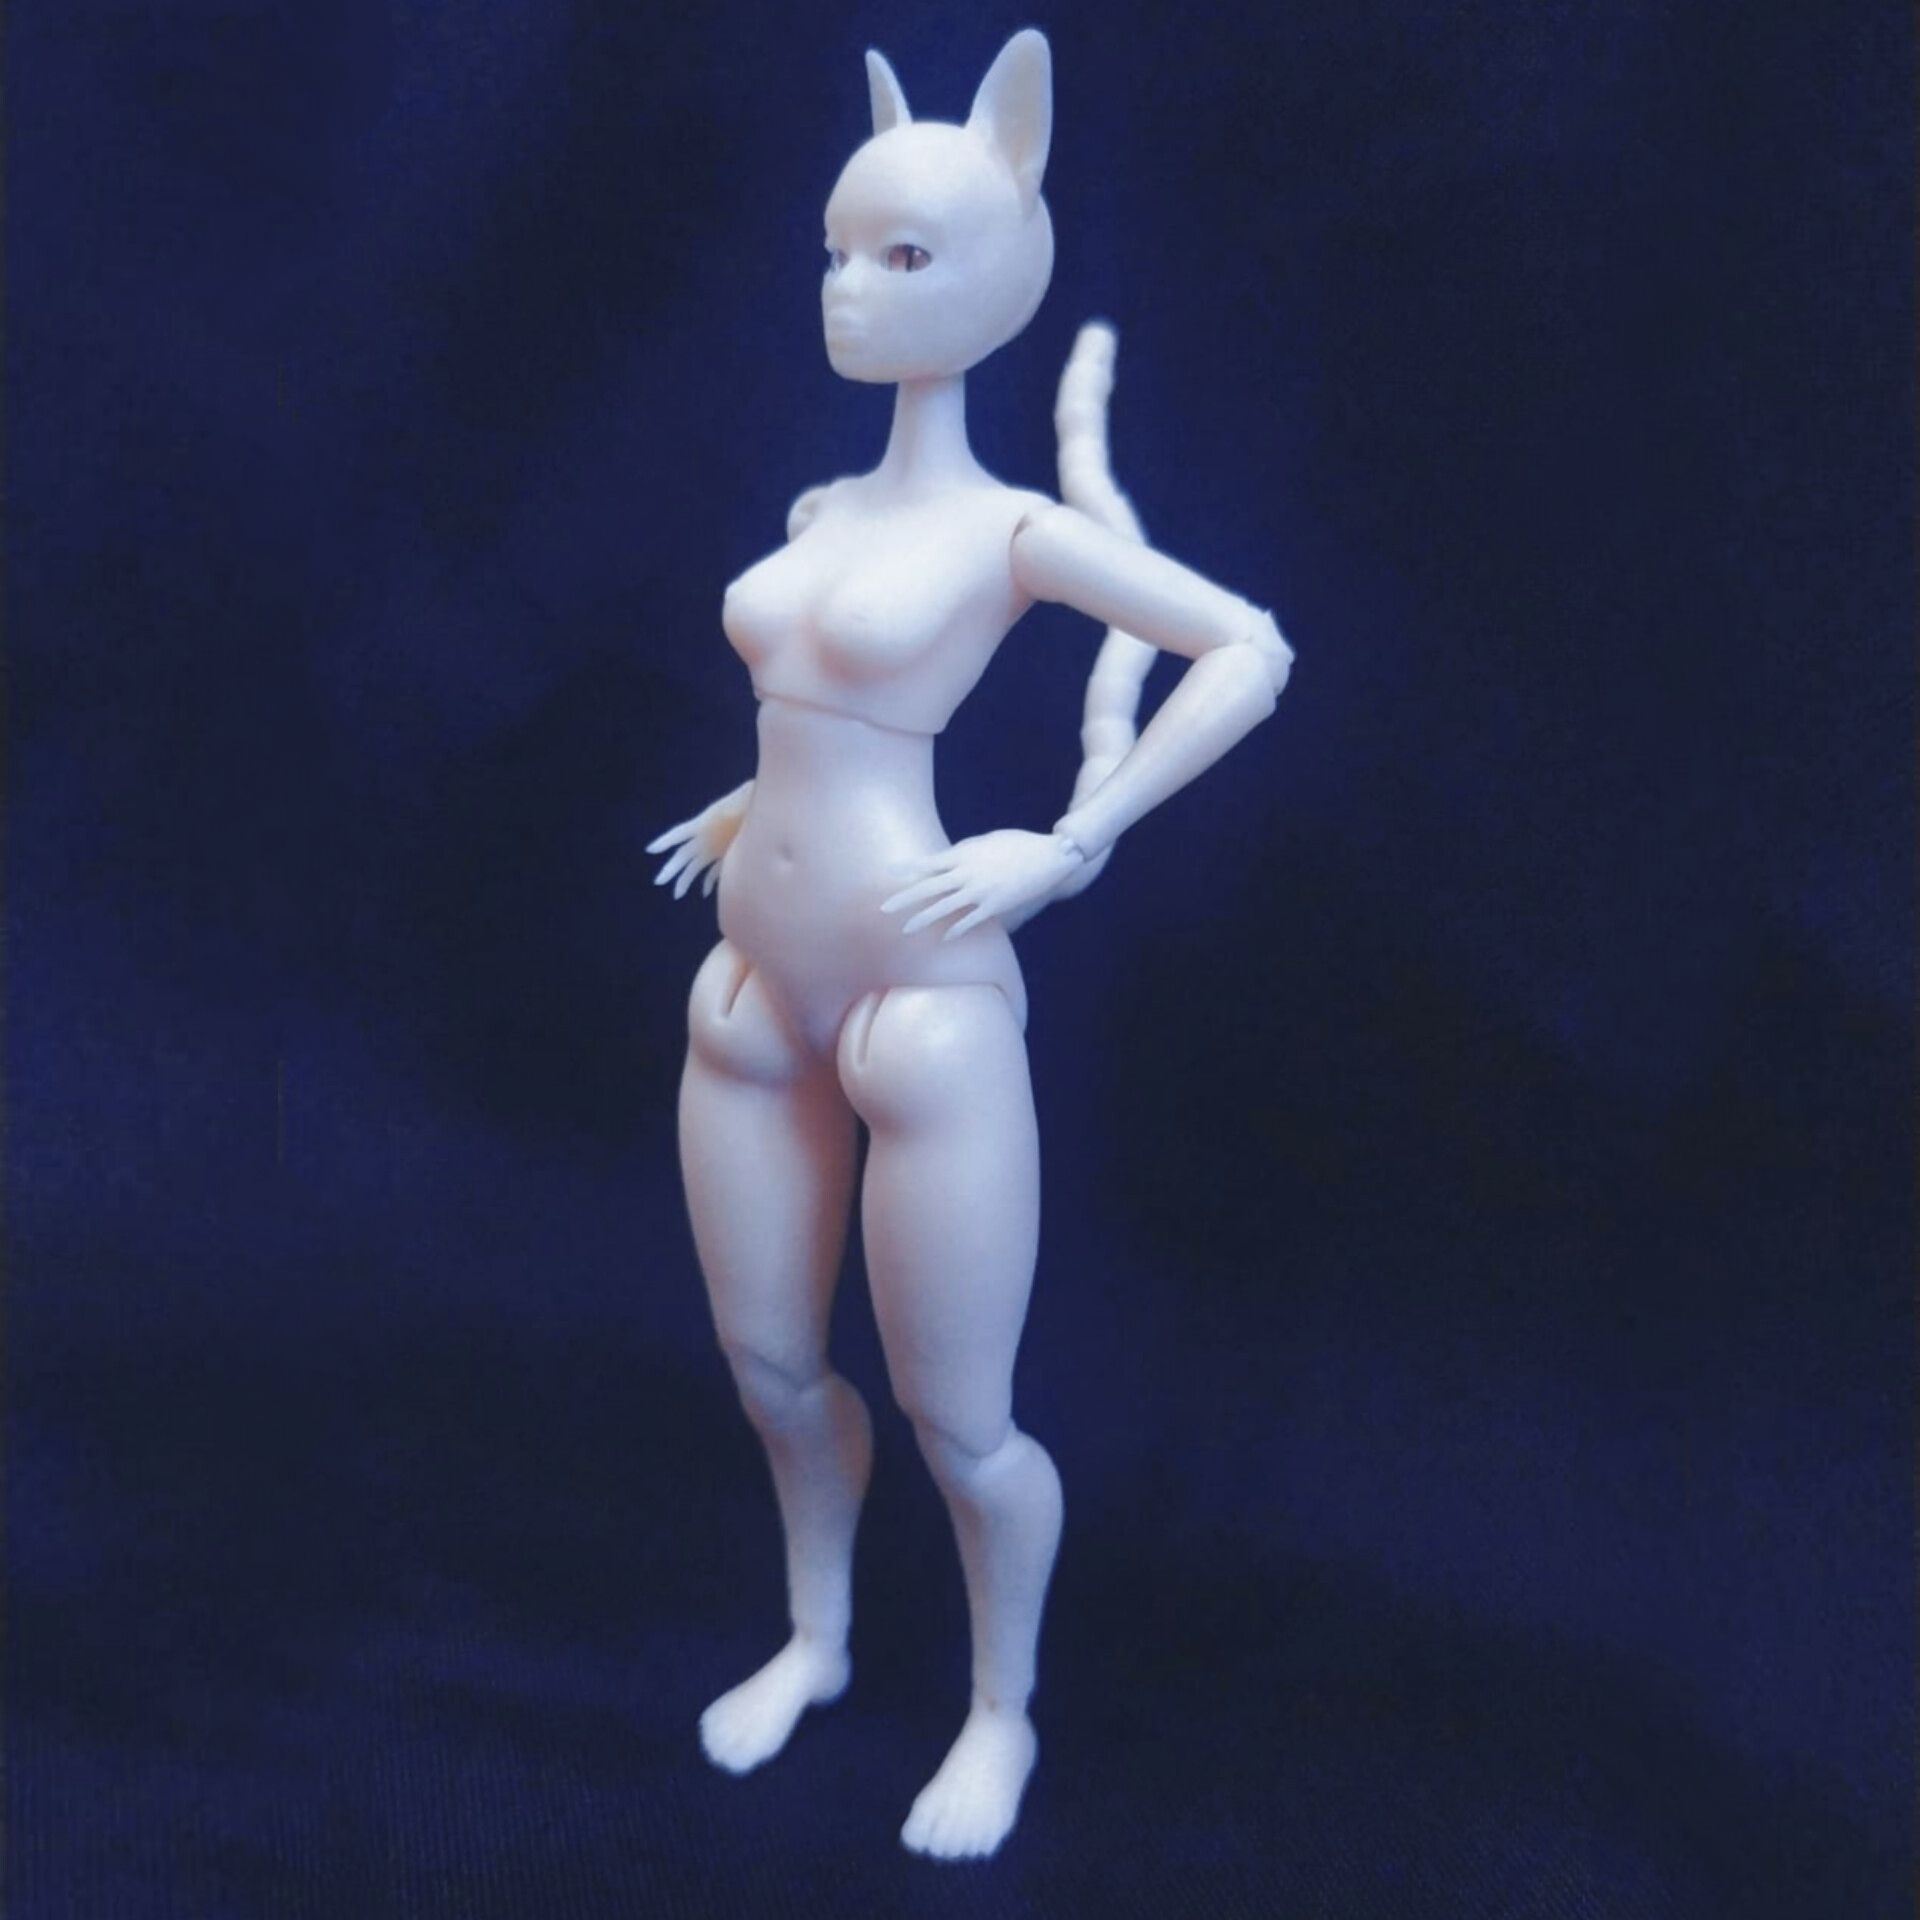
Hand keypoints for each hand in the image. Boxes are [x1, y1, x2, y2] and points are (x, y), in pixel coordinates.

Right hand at [647, 782, 751, 899]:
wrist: (761, 805)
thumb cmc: (750, 800)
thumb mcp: (742, 799)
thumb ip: (738, 802)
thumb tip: (738, 802)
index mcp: (705, 823)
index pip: (680, 833)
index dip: (666, 840)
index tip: (651, 849)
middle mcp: (705, 837)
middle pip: (683, 855)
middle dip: (671, 868)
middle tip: (659, 881)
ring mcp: (715, 847)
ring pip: (694, 865)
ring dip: (686, 879)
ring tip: (677, 894)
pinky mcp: (727, 854)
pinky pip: (713, 870)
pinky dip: (708, 881)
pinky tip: (705, 893)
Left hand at [880, 829, 1084, 940]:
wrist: (1049, 856)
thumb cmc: (1017, 843)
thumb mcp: (985, 840)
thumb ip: (964, 851)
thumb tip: (947, 859)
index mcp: (963, 854)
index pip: (928, 863)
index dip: (907, 869)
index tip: (888, 873)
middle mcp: (967, 873)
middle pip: (928, 887)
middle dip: (905, 899)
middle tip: (883, 909)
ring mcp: (980, 891)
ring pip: (944, 908)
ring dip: (923, 919)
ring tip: (906, 930)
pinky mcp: (994, 905)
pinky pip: (970, 920)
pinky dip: (956, 930)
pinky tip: (944, 939)